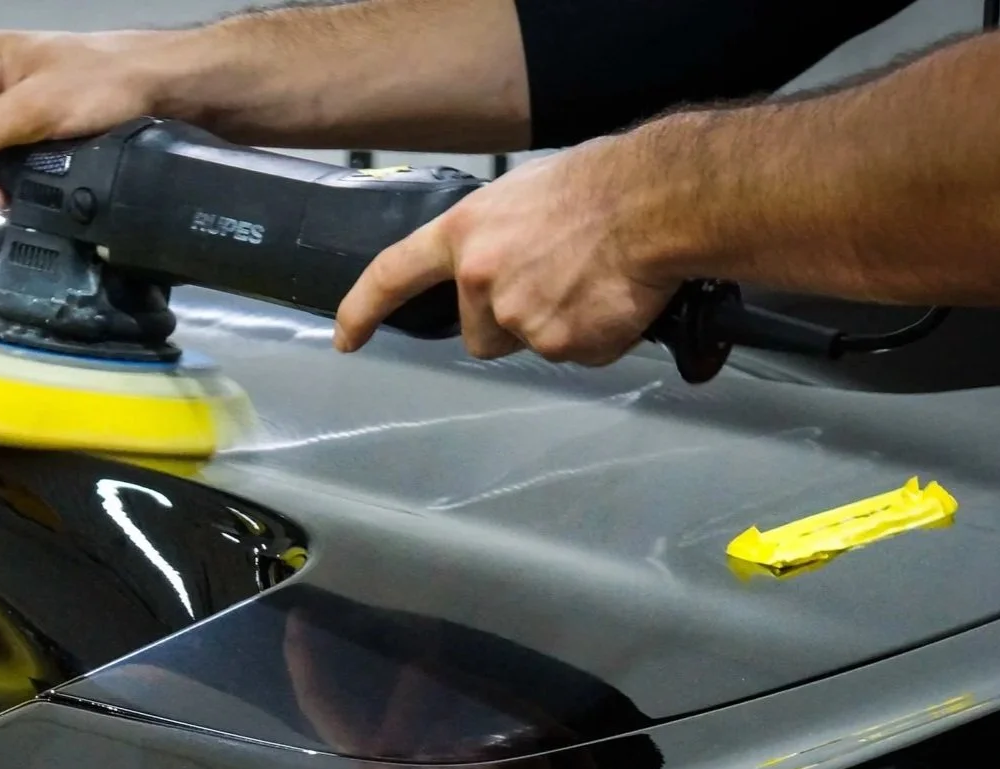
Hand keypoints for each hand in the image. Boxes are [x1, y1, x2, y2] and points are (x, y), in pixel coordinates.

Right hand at [0, 30, 185, 208]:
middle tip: (8, 205)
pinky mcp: (50, 122)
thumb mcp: (35, 110)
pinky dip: (27, 175)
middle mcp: (1, 78)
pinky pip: (21, 154)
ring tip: (26, 198)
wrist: (172, 85)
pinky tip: (41, 187)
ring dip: (5, 179)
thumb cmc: (107, 85)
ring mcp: (26, 100)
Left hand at [335, 143, 674, 365]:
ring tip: (593, 281)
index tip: (346, 337)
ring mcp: (517, 316)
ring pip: (530, 344)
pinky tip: (613, 298)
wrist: (653, 201)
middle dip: (510, 321)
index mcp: (463, 235)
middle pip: (478, 332)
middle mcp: (479, 280)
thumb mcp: (524, 195)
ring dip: (556, 326)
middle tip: (557, 281)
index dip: (363, 309)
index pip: (392, 275)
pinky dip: (596, 335)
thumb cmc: (599, 184)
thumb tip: (505, 263)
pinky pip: (576, 353)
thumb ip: (497, 239)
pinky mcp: (560, 343)